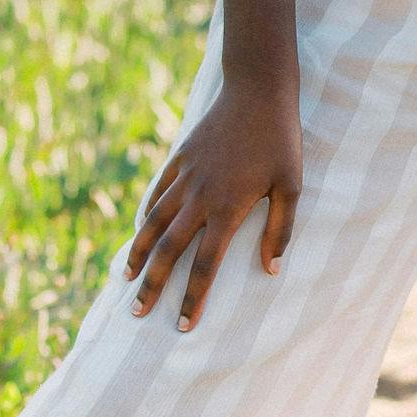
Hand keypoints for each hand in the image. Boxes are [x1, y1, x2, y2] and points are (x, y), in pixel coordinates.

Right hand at [125, 76, 302, 329]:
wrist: (257, 91)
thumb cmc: (281, 141)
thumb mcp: (291, 186)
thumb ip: (280, 230)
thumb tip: (272, 271)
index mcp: (228, 209)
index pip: (205, 265)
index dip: (193, 298)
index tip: (183, 325)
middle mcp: (199, 197)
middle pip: (169, 250)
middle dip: (152, 285)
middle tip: (136, 312)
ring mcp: (185, 177)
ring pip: (153, 222)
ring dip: (139, 253)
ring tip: (125, 278)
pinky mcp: (179, 158)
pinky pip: (157, 192)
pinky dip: (146, 215)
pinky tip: (140, 231)